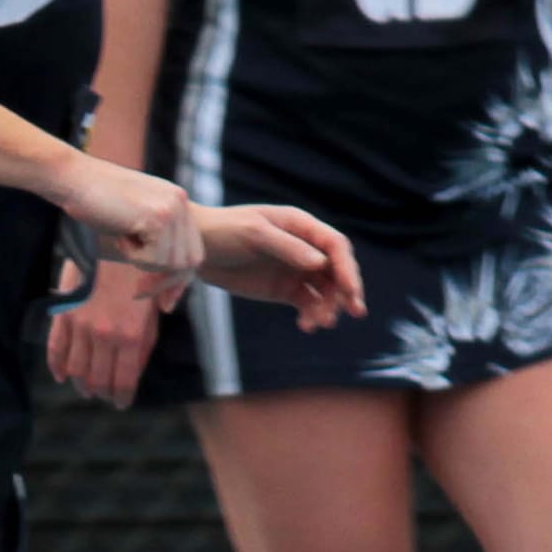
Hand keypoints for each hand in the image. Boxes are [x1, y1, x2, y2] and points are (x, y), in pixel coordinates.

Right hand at [47, 255, 161, 406]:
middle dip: (102, 393)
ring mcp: (81, 325)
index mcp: (131, 336)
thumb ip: (145, 340)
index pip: (123, 382)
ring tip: (87, 389)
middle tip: (105, 396)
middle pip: (97, 380)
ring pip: (76, 369)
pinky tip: (62, 376)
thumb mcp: (155, 307)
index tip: (121, 402)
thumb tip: (134, 368)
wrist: (118, 236)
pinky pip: (55, 348)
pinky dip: (57, 366)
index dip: (122, 397)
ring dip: (81, 384)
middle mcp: (104, 336)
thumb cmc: (144, 272)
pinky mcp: (64, 312)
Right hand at [59, 151, 200, 304]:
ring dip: (143, 263)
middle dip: (166, 282)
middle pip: (190, 261)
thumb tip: (168, 286)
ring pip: (171, 263)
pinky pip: (154, 258)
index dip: (179, 279)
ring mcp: (172, 209)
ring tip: (121, 240)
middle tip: (137, 291)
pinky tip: (119, 234)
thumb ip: (154, 241)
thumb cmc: (93, 201)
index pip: (193, 251)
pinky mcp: (158, 217)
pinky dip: (133, 256)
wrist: (73, 179)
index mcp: (177, 201)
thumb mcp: (132, 222)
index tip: (164, 303)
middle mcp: (180, 202)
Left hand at [195, 203, 365, 328]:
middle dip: (347, 290)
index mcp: (300, 226)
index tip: (350, 289)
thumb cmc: (224, 231)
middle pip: (336, 269)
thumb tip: (320, 262)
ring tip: (322, 323)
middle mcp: (304, 248)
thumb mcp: (254, 234)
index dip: (347, 267)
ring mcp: (295, 269)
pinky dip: (311, 315)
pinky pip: (306, 303)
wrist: (196, 249)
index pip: (335, 245)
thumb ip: (287, 247)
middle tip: (356, 311)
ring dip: (329, 306)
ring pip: (324, 290)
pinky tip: (307, 326)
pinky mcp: (283, 289)